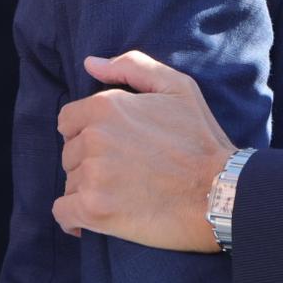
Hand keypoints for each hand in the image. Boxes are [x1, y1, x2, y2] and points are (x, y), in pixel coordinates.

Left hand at [54, 51, 236, 252]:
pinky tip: (97, 217)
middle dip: (91, 160)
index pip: (69, 120)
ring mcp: (91, 175)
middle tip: (127, 170)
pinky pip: (64, 213)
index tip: (116, 144)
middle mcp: (93, 138)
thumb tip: (90, 64)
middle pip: (70, 152)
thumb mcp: (178, 87)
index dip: (90, 131)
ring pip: (70, 182)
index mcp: (106, 106)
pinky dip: (76, 218)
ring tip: (124, 193)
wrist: (218, 190)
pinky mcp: (93, 210)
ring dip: (89, 189)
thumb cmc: (201, 139)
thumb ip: (132, 66)